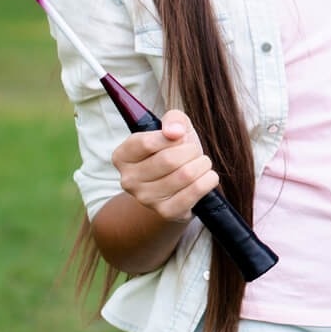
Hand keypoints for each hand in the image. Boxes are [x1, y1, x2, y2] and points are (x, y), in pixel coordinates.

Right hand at [112, 109, 218, 223]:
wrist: (180, 185)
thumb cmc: (174, 151)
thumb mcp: (173, 128)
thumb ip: (173, 119)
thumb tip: (175, 132)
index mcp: (123, 156)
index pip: (147, 142)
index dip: (171, 137)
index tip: (181, 136)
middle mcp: (129, 180)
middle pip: (168, 159)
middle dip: (191, 150)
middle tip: (194, 151)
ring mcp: (146, 199)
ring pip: (185, 175)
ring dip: (202, 164)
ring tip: (201, 163)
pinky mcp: (166, 212)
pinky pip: (195, 191)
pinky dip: (208, 180)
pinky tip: (207, 177)